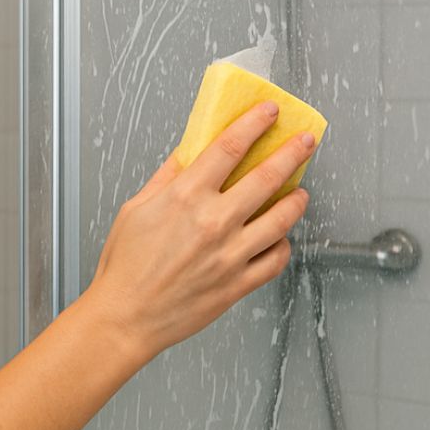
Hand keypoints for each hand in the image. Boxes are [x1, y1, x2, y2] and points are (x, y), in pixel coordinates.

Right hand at [87, 100, 317, 354]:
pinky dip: (282, 244)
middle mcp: (213, 222)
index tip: (268, 113)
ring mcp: (230, 254)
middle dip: (291, 153)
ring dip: (296, 200)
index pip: (229, 147)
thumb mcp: (135, 210)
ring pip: (281, 218)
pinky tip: (278, 237)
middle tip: (305, 141)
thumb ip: (166, 179)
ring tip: (299, 192)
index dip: (254, 124)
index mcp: (185, 197)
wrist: (126, 316)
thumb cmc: (124, 267)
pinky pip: (275, 259)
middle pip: (266, 177)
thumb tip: (187, 155)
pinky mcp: (238, 283)